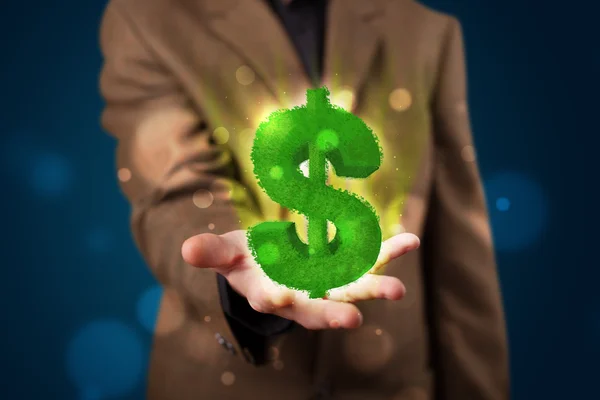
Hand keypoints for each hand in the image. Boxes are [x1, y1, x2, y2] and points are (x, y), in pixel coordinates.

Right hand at [182, 230, 419, 329]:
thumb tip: (187, 249)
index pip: (272, 301)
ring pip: (353, 288)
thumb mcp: (228, 254)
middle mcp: (304, 295)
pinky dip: (389, 252)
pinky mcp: (347, 266)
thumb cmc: (247, 261)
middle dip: (334, 313)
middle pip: (320, 308)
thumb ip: (213, 253)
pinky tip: (411, 240)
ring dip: (375, 288)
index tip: (276, 297)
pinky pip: (371, 259)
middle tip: (352, 319)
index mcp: (272, 294)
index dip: (275, 299)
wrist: (274, 263)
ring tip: (397, 290)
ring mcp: (329, 283)